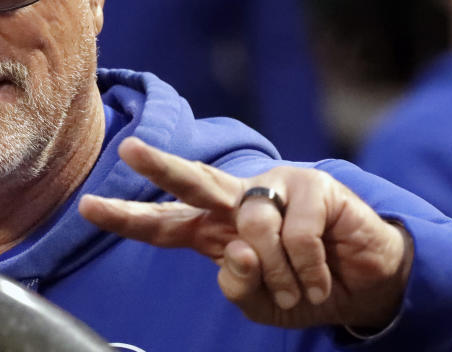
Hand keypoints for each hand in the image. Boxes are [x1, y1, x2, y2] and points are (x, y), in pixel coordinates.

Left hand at [78, 137, 412, 330]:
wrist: (365, 282)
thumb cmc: (302, 285)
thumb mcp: (262, 302)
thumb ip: (239, 285)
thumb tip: (238, 253)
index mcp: (214, 227)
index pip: (164, 221)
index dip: (127, 217)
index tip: (86, 206)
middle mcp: (238, 199)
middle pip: (192, 179)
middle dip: (159, 165)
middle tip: (130, 148)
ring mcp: (276, 187)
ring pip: (254, 229)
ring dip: (278, 275)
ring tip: (298, 289)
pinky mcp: (315, 186)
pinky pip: (298, 235)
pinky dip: (309, 269)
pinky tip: (322, 274)